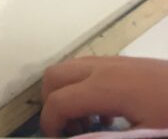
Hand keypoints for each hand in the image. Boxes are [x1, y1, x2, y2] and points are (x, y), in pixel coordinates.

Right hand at [41, 56, 167, 135]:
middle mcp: (104, 68)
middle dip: (51, 103)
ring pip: (71, 68)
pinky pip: (90, 67)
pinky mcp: (128, 63)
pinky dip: (83, 87)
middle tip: (66, 131)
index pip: (59, 101)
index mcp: (105, 87)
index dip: (50, 124)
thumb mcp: (144, 137)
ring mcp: (116, 61)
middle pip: (55, 76)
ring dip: (67, 93)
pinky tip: (107, 112)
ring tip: (85, 123)